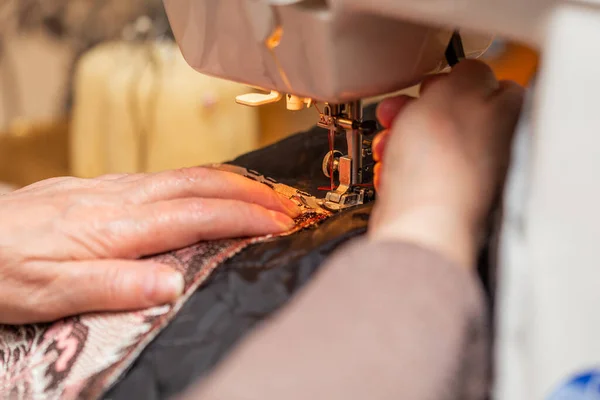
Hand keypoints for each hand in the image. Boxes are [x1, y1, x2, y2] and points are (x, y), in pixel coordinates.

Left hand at [0, 167, 299, 323]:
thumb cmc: (1, 268)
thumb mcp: (53, 292)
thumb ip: (116, 286)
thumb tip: (173, 283)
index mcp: (117, 226)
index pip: (197, 216)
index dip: (243, 217)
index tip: (279, 221)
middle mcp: (119, 198)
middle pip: (198, 184)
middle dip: (247, 190)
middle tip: (282, 200)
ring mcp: (108, 188)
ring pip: (180, 174)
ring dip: (224, 181)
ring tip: (254, 188)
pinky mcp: (95, 187)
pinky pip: (159, 176)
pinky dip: (193, 179)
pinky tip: (196, 187)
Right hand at [370, 60, 523, 267]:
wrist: (419, 224)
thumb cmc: (440, 163)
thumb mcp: (454, 91)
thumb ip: (467, 72)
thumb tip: (468, 73)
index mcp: (505, 120)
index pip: (492, 86)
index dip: (455, 80)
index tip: (433, 83)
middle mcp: (489, 150)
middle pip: (450, 114)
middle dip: (416, 109)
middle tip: (399, 110)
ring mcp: (462, 176)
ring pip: (426, 142)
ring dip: (400, 136)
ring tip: (388, 141)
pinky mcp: (435, 197)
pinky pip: (413, 170)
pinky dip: (396, 166)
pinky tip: (389, 168)